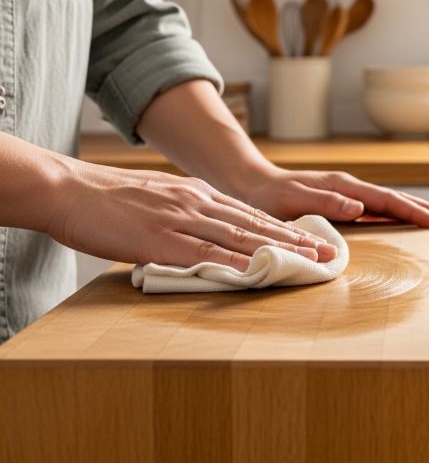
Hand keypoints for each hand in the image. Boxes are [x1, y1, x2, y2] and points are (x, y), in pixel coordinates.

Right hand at [47, 161, 337, 271]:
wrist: (69, 189)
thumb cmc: (109, 199)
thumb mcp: (159, 197)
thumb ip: (187, 212)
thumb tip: (208, 230)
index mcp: (197, 194)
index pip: (249, 214)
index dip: (283, 229)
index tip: (310, 240)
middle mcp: (196, 203)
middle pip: (254, 224)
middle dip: (293, 240)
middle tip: (324, 253)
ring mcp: (180, 219)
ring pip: (238, 237)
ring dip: (276, 251)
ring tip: (305, 262)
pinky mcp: (159, 239)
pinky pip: (203, 253)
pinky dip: (233, 263)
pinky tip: (254, 273)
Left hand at [243, 168, 428, 227]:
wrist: (251, 183)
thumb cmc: (267, 197)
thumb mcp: (292, 201)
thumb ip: (324, 203)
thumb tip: (361, 208)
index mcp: (343, 187)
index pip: (386, 200)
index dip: (413, 212)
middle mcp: (350, 187)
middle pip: (396, 198)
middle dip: (427, 208)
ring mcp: (348, 193)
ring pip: (390, 201)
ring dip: (417, 209)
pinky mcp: (344, 200)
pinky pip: (378, 207)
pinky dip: (398, 213)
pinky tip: (408, 220)